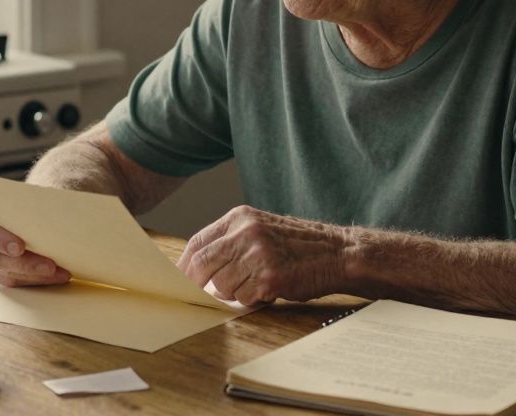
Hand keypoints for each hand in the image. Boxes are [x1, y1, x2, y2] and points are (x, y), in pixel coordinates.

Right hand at [0, 203, 70, 286]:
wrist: (18, 207)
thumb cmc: (20, 199)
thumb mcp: (22, 194)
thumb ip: (31, 201)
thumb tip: (55, 207)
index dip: (1, 240)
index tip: (20, 247)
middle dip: (26, 264)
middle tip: (50, 266)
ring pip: (6, 274)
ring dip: (35, 275)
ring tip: (59, 273)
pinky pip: (14, 281)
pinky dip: (35, 280)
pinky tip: (54, 277)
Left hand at [176, 205, 349, 305]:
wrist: (337, 252)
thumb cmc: (297, 246)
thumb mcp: (260, 229)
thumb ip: (230, 242)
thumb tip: (196, 268)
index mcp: (240, 217)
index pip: (198, 242)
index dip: (184, 265)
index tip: (179, 279)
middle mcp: (246, 232)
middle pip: (202, 264)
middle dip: (197, 283)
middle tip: (200, 295)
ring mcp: (258, 254)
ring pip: (222, 285)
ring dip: (233, 292)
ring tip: (255, 284)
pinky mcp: (270, 277)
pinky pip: (244, 297)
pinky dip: (251, 299)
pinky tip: (268, 289)